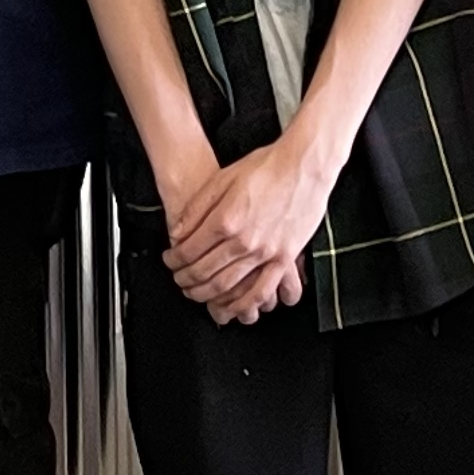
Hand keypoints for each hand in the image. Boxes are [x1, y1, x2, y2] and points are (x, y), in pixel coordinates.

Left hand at [164, 130, 337, 323]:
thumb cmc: (265, 168)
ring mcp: (266, 252)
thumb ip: (197, 208)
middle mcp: (245, 241)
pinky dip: (247, 304)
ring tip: (200, 298)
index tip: (169, 261)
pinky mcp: (285, 258)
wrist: (304, 166)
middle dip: (187, 281)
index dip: (174, 260)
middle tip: (179, 281)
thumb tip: (177, 232)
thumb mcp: (222, 179)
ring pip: (231, 287)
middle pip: (206, 272)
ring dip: (210, 297)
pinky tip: (238, 308)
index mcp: (226, 219)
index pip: (190, 251)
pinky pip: (264, 290)